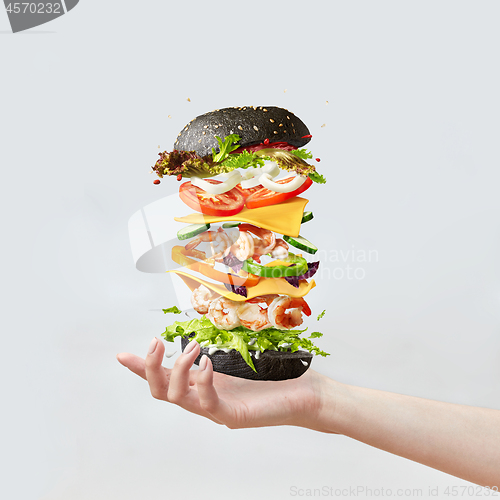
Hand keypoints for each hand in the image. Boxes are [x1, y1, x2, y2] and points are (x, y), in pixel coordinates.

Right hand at [117, 338, 325, 429]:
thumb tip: (203, 334)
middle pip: (159, 391)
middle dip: (150, 367)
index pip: (165, 378)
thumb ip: (219, 352)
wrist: (305, 394)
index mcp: (203, 385)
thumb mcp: (239, 359)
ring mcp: (216, 410)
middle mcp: (204, 399)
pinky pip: (206, 402)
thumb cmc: (275, 375)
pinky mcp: (233, 416)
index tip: (122, 355)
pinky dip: (202, 381)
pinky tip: (208, 364)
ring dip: (178, 368)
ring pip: (176, 397)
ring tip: (194, 348)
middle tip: (156, 343)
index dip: (142, 368)